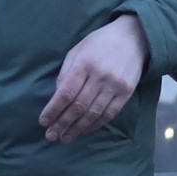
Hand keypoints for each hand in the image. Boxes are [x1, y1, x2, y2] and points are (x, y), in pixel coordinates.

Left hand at [42, 15, 147, 142]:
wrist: (133, 37)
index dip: (53, 110)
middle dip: (62, 123)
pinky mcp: (127, 92)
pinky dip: (95, 124)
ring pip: (93, 113)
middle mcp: (100, 76)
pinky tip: (84, 130)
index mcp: (84, 64)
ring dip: (77, 128)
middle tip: (51, 136)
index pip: (65, 93)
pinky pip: (109, 114)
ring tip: (65, 138)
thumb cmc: (99, 43)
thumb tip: (57, 97)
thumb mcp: (77, 50)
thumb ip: (66, 72)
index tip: (43, 122)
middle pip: (78, 106)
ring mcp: (115, 85)